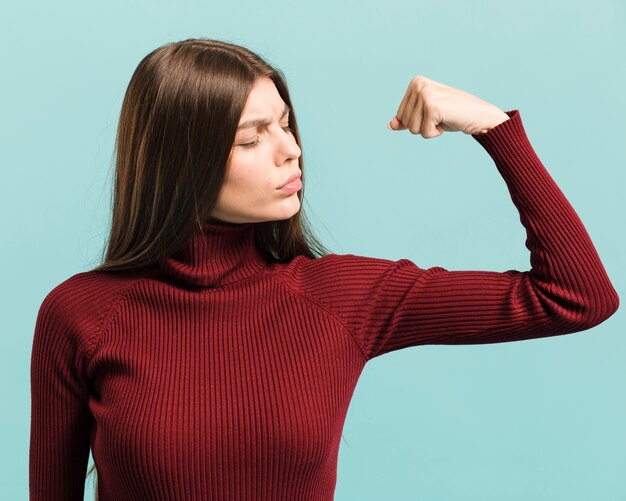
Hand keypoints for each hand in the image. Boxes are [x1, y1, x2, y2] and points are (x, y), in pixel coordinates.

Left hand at [387, 76, 509, 137]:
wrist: (479, 115)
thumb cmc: (453, 114)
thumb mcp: (426, 115)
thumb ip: (408, 118)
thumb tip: (390, 126)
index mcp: (415, 82)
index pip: (400, 115)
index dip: (417, 121)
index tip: (434, 113)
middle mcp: (418, 84)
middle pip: (404, 122)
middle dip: (422, 126)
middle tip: (440, 116)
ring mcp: (425, 94)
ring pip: (412, 129)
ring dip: (429, 130)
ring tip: (443, 117)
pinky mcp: (432, 107)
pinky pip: (424, 133)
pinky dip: (435, 133)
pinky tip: (447, 120)